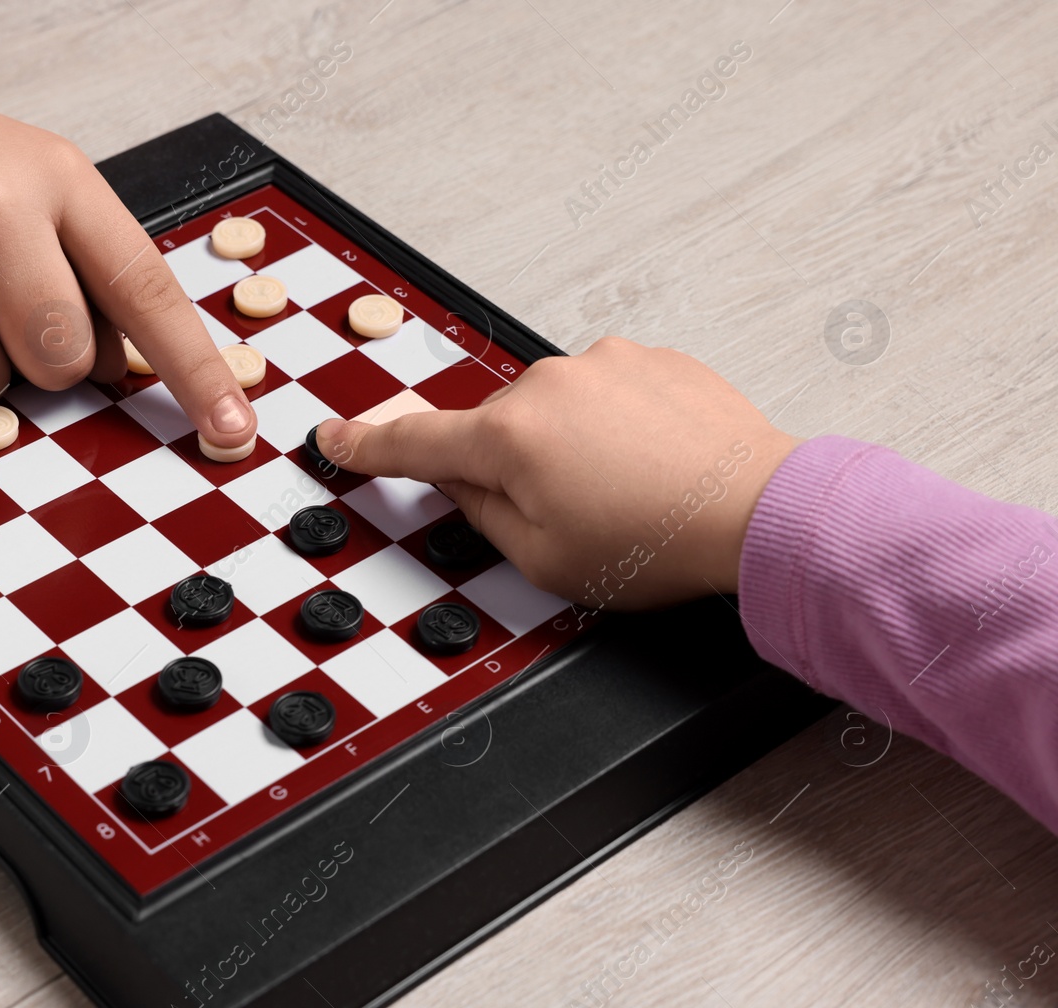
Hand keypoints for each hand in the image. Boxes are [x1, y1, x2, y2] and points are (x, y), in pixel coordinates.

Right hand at [314, 337, 800, 607]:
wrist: (760, 510)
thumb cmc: (661, 542)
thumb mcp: (542, 560)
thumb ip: (478, 512)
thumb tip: (455, 480)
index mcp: (508, 438)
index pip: (414, 442)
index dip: (367, 445)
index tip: (336, 437)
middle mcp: (548, 385)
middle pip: (493, 432)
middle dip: (512, 471)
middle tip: (566, 520)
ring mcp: (603, 364)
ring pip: (551, 412)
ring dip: (568, 449)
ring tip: (625, 498)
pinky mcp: (650, 360)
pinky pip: (604, 396)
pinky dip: (613, 431)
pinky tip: (650, 470)